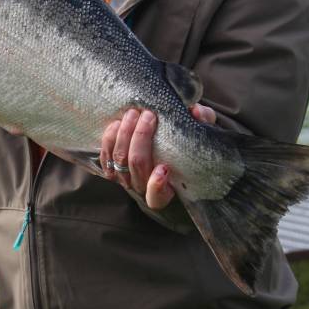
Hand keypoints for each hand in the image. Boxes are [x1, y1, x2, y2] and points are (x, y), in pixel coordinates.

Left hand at [100, 103, 216, 209]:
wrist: (163, 140)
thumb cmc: (185, 141)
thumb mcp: (200, 131)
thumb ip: (203, 122)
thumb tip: (196, 112)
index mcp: (167, 189)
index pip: (157, 197)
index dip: (157, 185)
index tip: (164, 167)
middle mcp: (142, 187)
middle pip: (137, 165)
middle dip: (140, 137)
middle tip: (148, 115)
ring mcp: (125, 178)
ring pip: (119, 159)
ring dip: (125, 133)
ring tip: (134, 113)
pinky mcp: (111, 167)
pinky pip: (105, 156)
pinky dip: (109, 139)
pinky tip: (117, 123)